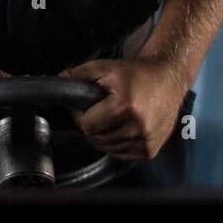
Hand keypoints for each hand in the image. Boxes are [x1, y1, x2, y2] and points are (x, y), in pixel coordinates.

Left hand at [59, 56, 188, 160]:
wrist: (167, 78)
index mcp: (125, 105)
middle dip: (92, 125)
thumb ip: (78, 75)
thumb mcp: (104, 67)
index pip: (87, 125)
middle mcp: (138, 126)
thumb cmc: (135, 72)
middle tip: (98, 110)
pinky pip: (122, 155)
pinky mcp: (151, 150)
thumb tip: (54, 82)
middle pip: (96, 139)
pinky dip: (117, 144)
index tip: (85, 106)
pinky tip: (121, 127)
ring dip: (104, 135)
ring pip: (108, 149)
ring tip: (111, 116)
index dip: (81, 115)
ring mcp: (146, 140)